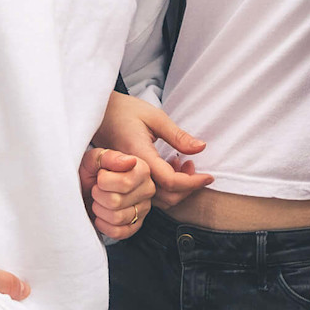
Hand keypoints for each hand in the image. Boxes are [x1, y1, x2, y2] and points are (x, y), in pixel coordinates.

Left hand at [79, 146, 153, 238]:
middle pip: (117, 202)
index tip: (100, 176)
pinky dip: (104, 225)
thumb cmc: (92, 171)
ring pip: (117, 218)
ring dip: (100, 210)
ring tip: (99, 200)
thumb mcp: (96, 158)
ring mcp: (143, 209)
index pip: (125, 183)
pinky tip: (100, 215)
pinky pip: (119, 232)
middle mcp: (147, 189)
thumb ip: (111, 157)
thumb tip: (130, 161)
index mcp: (142, 170)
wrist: (85, 186)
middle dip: (98, 196)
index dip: (103, 182)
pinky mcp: (136, 225)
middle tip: (97, 189)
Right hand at [94, 92, 213, 210]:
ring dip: (178, 188)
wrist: (99, 113)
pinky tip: (171, 166)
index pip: (171, 182)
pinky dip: (166, 187)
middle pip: (166, 196)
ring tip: (184, 164)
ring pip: (158, 199)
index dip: (193, 182)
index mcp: (139, 156)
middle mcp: (132, 173)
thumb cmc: (125, 111)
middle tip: (194, 165)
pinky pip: (150, 193)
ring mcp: (128, 179)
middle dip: (188, 187)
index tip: (210, 176)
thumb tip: (201, 148)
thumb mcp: (154, 116)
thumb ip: (178, 136)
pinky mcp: (128, 179)